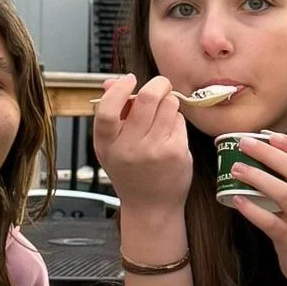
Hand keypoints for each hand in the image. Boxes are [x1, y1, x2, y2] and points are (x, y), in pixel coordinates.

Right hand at [92, 74, 192, 218]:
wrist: (151, 206)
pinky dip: (176, 121)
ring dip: (169, 102)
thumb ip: (112, 112)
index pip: (107, 110)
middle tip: (160, 85)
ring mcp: (154, 151)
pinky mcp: (176, 153)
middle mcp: (129, 148)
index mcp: (106, 144)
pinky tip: (170, 134)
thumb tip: (113, 81)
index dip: (119, 89)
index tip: (129, 80)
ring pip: (168, 105)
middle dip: (158, 84)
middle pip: (146, 99)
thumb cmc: (130, 171)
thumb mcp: (111, 145)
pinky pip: (179, 120)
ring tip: (163, 115)